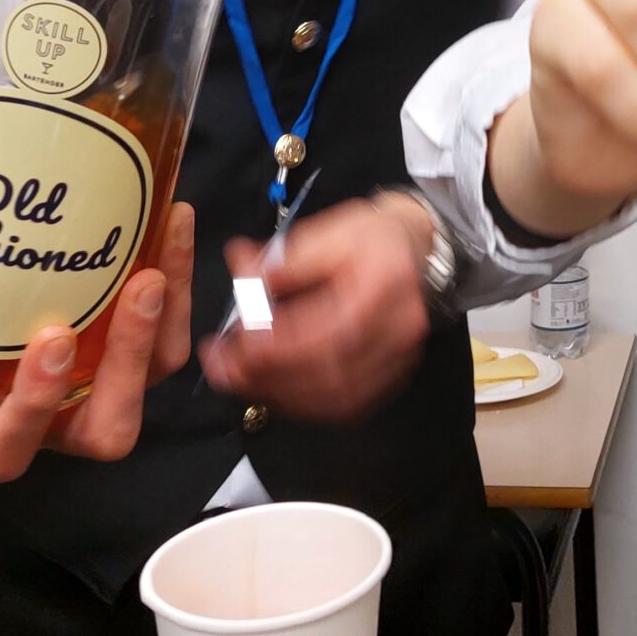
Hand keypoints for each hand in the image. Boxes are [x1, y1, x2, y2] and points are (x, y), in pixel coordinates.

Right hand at [0, 153, 195, 481]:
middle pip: (111, 425)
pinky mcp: (141, 353)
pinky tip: (173, 221)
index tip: (51, 338)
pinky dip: (181, 283)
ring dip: (165, 319)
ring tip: (163, 249)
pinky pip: (172, 334)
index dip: (34, 403)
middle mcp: (57, 420)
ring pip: (154, 374)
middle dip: (128, 358)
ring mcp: (106, 389)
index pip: (11, 444)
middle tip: (139, 285)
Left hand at [198, 190, 434, 421]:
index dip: (274, 345)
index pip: (327, 329)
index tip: (230, 343)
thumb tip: (245, 276)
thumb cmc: (369, 237)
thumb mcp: (327, 229)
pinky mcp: (392, 375)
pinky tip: (276, 390)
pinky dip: (306, 404)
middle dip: (268, 376)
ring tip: (240, 380)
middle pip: (330, 370)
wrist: (413, 246)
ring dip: (282, 395)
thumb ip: (286, 260)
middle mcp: (399, 327)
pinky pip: (347, 405)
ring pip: (337, 397)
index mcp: (384, 283)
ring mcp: (399, 357)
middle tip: (222, 369)